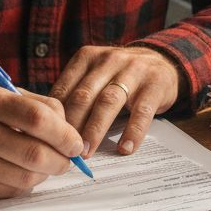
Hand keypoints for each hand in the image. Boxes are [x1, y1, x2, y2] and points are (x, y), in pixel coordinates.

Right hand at [0, 84, 83, 198]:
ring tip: (45, 166)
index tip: (76, 142)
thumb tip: (72, 133)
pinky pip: (7, 192)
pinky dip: (23, 185)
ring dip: (44, 175)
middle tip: (68, 160)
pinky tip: (21, 173)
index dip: (65, 134)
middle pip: (34, 153)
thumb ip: (37, 106)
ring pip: (24, 178)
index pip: (38, 118)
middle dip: (61, 160)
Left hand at [50, 45, 180, 157]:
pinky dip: (132, 132)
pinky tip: (124, 148)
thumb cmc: (120, 76)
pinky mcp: (155, 85)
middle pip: (84, 96)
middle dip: (72, 126)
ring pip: (108, 102)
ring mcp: (133, 71)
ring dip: (95, 130)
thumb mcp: (95, 74)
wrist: (161, 61)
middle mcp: (109, 60)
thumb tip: (50, 128)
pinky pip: (141, 112)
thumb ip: (75, 92)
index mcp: (87, 57)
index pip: (65, 88)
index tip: (49, 140)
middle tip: (65, 150)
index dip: (55, 117)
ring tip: (86, 152)